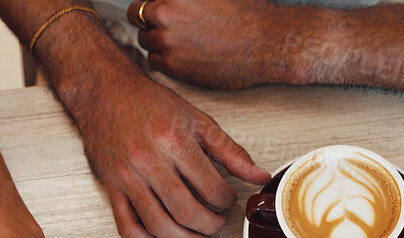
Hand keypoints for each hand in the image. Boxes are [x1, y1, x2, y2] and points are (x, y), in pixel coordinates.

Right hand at [63, 62, 268, 237]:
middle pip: (185, 211)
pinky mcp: (111, 188)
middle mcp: (148, 160)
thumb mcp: (197, 119)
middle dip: (209, 225)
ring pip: (158, 225)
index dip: (227, 201)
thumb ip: (230, 151)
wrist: (105, 92)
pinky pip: (128, 227)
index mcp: (173, 140)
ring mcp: (127, 177)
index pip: (210, 187)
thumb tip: (260, 176)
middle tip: (218, 224)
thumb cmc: (150, 103)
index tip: (229, 201)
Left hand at [137, 0, 300, 90]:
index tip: (157, 8)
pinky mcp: (174, 65)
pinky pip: (154, 61)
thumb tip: (175, 1)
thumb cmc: (247, 12)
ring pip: (144, 40)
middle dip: (148, 19)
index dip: (152, 2)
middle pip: (137, 15)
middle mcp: (165, 12)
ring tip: (179, 42)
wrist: (266, 43)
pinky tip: (183, 56)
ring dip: (156, 40)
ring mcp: (167, 40)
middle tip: (165, 25)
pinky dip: (164, 59)